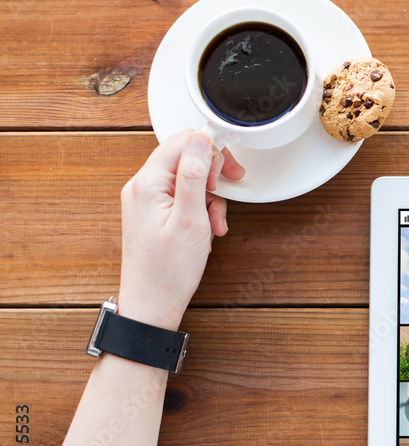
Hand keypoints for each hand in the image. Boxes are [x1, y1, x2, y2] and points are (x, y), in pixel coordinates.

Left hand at [118, 130, 244, 329]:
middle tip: (226, 190)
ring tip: (214, 222)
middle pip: (185, 157)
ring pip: (188, 179)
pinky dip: (201, 210)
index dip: (211, 151)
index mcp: (147, 183)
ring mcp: (147, 201)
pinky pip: (183, 198)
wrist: (152, 305)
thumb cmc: (167, 271)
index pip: (183, 142)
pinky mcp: (155, 214)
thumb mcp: (190, 220)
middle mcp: (142, 187)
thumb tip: (201, 141)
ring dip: (210, 197)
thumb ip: (195, 175)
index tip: (229, 170)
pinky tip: (207, 230)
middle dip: (212, 172)